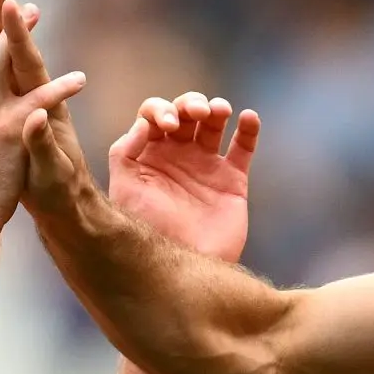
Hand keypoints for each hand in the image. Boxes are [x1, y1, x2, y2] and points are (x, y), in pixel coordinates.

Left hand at [108, 92, 258, 261]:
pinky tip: (248, 118)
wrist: (182, 269)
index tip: (165, 125)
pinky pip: (243, 149)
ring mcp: (206, 166)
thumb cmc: (148, 233)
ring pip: (213, 123)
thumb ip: (124, 154)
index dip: (159, 110)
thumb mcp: (125, 192)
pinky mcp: (232, 181)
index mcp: (149, 155)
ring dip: (216, 109)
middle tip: (194, 114)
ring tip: (218, 111)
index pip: (152, 115)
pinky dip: (249, 130)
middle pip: (184, 113)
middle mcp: (177, 155)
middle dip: (189, 104)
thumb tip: (142, 124)